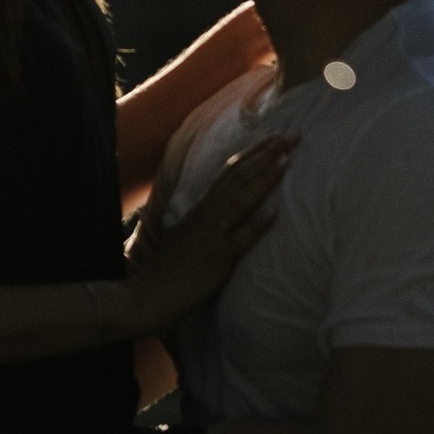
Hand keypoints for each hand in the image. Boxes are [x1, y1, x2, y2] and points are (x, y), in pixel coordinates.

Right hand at [122, 133, 288, 332]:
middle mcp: (205, 217)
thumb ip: (200, 224)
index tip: (274, 139)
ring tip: (286, 160)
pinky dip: (256, 225)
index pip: (228, 174)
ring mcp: (210, 237)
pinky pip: (239, 240)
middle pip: (238, 178)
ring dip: (264, 179)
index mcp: (199, 211)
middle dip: (265, 155)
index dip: (252, 154)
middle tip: (291, 136)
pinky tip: (274, 213)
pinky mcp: (215, 261)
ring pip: (240, 200)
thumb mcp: (182, 238)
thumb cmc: (163, 273)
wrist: (142, 297)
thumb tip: (216, 213)